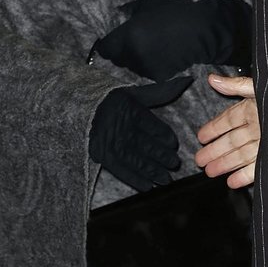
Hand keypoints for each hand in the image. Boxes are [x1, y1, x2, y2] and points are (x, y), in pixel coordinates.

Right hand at [88, 76, 191, 191]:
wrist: (80, 107)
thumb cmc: (112, 99)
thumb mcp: (135, 92)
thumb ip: (160, 91)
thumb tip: (187, 80)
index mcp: (129, 109)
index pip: (152, 126)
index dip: (165, 136)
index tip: (173, 145)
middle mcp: (120, 126)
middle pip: (145, 145)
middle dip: (162, 156)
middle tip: (174, 164)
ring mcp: (109, 141)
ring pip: (135, 160)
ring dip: (151, 171)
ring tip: (165, 179)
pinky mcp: (100, 154)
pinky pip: (120, 170)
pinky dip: (134, 179)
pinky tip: (147, 186)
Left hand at [92, 0, 250, 79]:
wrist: (201, 31)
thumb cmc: (174, 13)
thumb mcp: (147, 4)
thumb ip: (127, 11)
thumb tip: (115, 15)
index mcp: (128, 35)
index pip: (105, 49)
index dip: (107, 45)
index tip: (111, 41)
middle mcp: (134, 54)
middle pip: (117, 59)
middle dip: (121, 52)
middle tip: (132, 42)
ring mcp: (146, 67)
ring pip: (131, 67)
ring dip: (135, 59)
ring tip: (149, 46)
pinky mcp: (158, 75)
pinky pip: (146, 71)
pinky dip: (149, 65)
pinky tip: (160, 54)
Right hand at [194, 74, 258, 187]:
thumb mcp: (260, 88)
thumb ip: (236, 86)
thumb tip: (211, 78)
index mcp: (255, 108)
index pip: (229, 120)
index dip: (214, 128)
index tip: (200, 137)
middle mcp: (261, 126)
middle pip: (232, 140)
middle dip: (215, 150)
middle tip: (200, 160)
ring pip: (242, 154)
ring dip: (226, 163)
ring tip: (210, 171)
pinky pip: (259, 166)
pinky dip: (245, 174)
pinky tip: (233, 181)